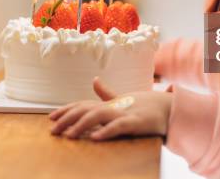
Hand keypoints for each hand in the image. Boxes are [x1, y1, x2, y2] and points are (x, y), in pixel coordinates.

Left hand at [49, 77, 172, 140]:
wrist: (168, 107)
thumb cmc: (145, 105)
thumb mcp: (123, 99)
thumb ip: (107, 93)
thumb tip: (94, 80)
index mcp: (109, 103)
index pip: (83, 104)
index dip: (67, 110)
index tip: (51, 117)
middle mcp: (113, 106)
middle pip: (86, 110)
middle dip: (67, 119)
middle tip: (52, 130)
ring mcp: (124, 113)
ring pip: (98, 116)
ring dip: (81, 125)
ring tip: (68, 135)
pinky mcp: (136, 121)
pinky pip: (118, 126)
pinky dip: (106, 131)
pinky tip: (95, 137)